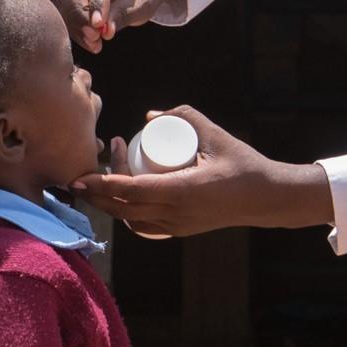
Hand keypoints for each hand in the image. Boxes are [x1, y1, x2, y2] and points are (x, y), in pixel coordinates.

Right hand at [53, 0, 187, 51]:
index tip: (98, 26)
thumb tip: (103, 31)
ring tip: (93, 44)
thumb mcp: (144, 1)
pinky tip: (86, 39)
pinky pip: (62, 3)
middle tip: (93, 38)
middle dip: (79, 14)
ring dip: (74, 23)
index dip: (96, 1)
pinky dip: (72, 24)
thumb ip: (124, 13)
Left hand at [68, 108, 334, 238]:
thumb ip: (184, 115)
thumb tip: (150, 115)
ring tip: (102, 182)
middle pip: (123, 209)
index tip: (80, 176)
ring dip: (111, 205)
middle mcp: (176, 214)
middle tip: (84, 173)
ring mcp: (178, 226)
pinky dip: (128, 215)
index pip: (131, 191)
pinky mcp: (181, 230)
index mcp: (182, 191)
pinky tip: (122, 199)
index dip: (101, 184)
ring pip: (131, 220)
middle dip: (97, 195)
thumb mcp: (215, 134)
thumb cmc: (242, 163)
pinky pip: (144, 227)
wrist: (267, 198)